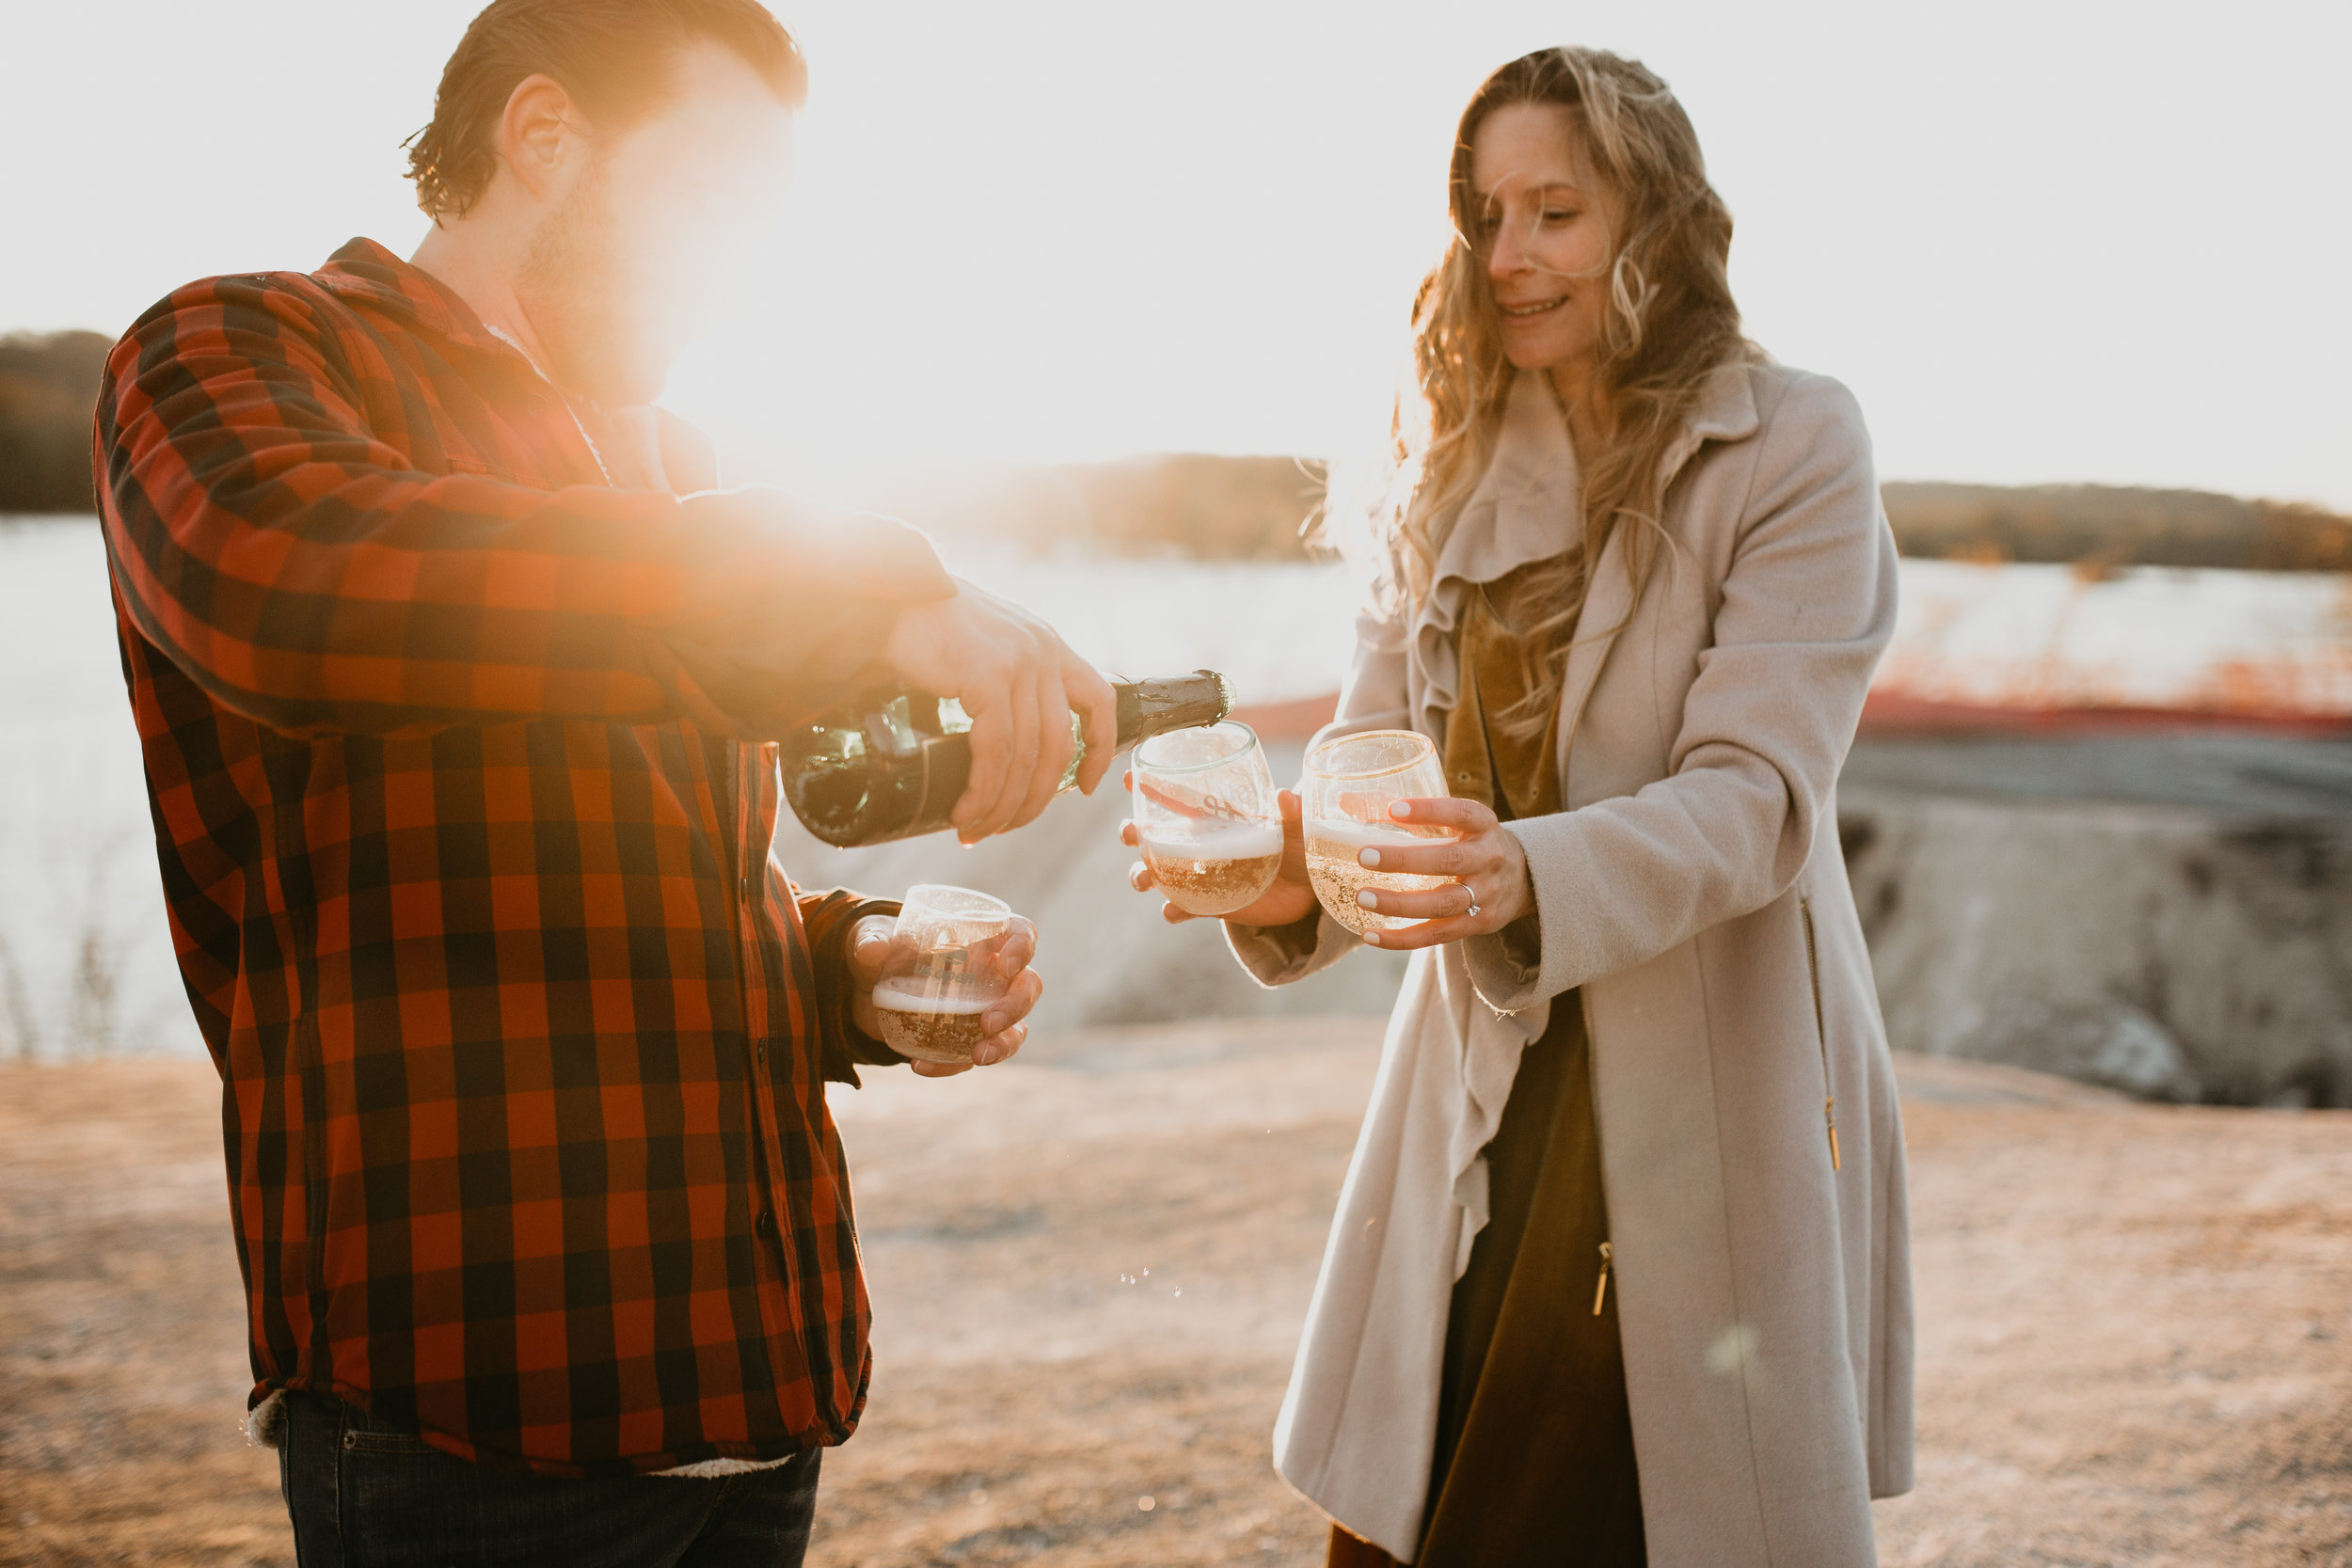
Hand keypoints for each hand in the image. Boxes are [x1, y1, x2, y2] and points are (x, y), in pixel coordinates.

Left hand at [846, 914, 1042, 1076]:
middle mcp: (991, 973)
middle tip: (988, 1024)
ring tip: (977, 1056)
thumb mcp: (869, 936)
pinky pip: (973, 1054)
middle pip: (1028, 986)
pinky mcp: (964, 1037)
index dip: (1023, 947)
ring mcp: (982, 1008)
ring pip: (1016, 1027)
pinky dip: (952, 1064)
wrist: (861, 987)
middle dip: (1016, 1006)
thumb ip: (870, 939)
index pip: (1020, 934)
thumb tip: (872, 949)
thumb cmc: (879, 948)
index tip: (1007, 965)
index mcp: (979, 936)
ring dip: (1004, 1044)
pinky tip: (922, 1066)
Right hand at [882, 580, 1117, 843]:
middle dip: (1033, 799)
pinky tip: (967, 809)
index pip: (1098, 698)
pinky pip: (998, 750)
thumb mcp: (979, 646)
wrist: (882, 595)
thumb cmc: (920, 624)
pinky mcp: (989, 675)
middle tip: (1001, 827)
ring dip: (1002, 804)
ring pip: (1028, 756)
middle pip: (1059, 745)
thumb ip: (999, 681)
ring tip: (975, 828)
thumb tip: (994, 744)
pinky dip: (984, 789)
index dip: (1098, 747)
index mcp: (1047, 644)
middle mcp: (1042, 651)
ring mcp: (1019, 662)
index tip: (1085, 787)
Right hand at [1121, 784, 1318, 929]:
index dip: (1149, 787)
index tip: (1128, 777)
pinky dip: (1174, 910)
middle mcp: (1200, 845)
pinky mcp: (1210, 905)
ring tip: (1144, 879)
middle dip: (1132, 834)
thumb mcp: (1296, 826)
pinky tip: (1173, 911)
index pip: (1176, 799)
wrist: (1309, 889)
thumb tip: (1284, 796)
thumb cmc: (1299, 846)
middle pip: (1153, 837)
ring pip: (1158, 874)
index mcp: (1215, 818)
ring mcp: (1201, 876)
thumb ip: (1290, 812)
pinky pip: (1184, 908)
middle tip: (1129, 833)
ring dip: (1142, 875)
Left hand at [1344, 796, 1532, 951]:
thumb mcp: (1455, 821)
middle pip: (1449, 862)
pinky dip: (1402, 939)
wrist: (1523, 880)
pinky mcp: (1477, 925)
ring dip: (1400, 904)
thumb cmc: (1470, 842)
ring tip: (1362, 897)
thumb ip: (1407, 813)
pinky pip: (1437, 936)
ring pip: (1442, 904)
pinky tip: (1370, 935)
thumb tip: (1346, 801)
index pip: (1461, 813)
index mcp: (1484, 825)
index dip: (1429, 810)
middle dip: (1404, 861)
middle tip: (1364, 856)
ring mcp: (1486, 896)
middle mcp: (1489, 859)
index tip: (1394, 808)